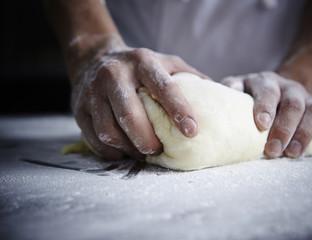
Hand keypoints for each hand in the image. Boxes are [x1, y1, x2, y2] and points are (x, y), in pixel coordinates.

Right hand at [70, 42, 206, 159]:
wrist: (93, 58)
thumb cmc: (138, 65)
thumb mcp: (166, 62)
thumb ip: (191, 77)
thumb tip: (220, 97)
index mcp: (142, 62)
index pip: (163, 86)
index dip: (179, 109)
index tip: (192, 131)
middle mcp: (115, 75)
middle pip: (130, 114)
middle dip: (147, 139)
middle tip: (159, 151)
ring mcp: (93, 92)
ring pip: (110, 130)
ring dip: (129, 148)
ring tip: (143, 152)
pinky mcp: (79, 108)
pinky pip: (96, 139)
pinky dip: (113, 151)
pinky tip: (125, 151)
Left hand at [221, 72, 311, 157]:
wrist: (278, 87)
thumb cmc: (249, 95)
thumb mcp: (237, 90)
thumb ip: (226, 96)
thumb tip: (201, 109)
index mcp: (265, 82)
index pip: (266, 91)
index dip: (265, 106)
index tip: (261, 125)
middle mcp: (288, 88)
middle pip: (292, 104)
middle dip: (284, 128)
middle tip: (273, 151)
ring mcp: (306, 98)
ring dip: (304, 134)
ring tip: (292, 154)